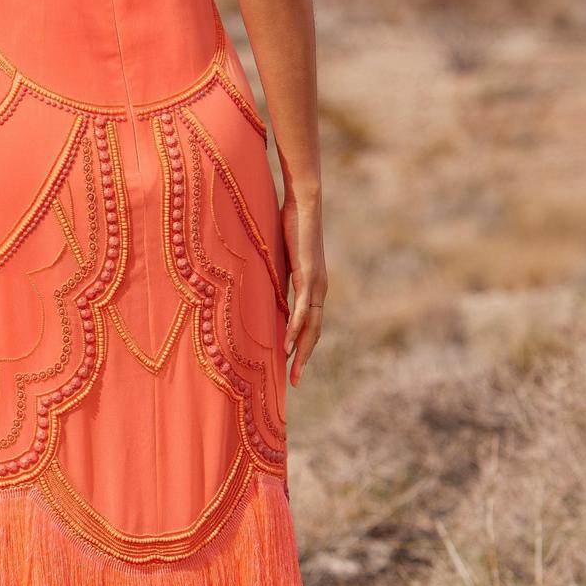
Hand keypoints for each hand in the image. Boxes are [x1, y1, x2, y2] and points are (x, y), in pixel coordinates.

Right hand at [281, 189, 325, 386]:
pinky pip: (302, 309)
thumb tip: (266, 291)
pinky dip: (296, 329)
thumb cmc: (292, 226)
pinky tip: (288, 345)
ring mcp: (316, 284)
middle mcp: (319, 289)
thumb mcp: (282, 259)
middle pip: (314, 333)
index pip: (311, 324)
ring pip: (311, 326)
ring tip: (291, 371)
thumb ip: (278, 278)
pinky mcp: (309, 276)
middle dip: (304, 359)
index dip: (302, 347)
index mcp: (314, 286)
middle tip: (294, 381)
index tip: (293, 367)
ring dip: (301, 351)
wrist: (305, 203)